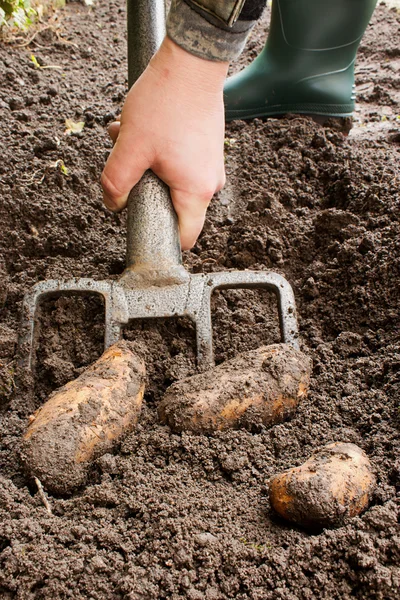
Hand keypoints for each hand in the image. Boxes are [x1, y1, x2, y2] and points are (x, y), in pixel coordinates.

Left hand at [101, 37, 228, 249]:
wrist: (192, 61)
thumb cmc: (165, 103)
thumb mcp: (130, 147)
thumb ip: (115, 183)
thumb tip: (113, 204)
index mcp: (196, 192)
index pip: (185, 237)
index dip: (162, 238)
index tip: (142, 223)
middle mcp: (211, 183)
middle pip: (175, 207)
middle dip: (146, 190)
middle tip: (129, 162)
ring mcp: (211, 165)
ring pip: (174, 181)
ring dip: (149, 165)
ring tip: (132, 137)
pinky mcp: (207, 148)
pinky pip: (182, 163)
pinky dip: (160, 152)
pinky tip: (146, 128)